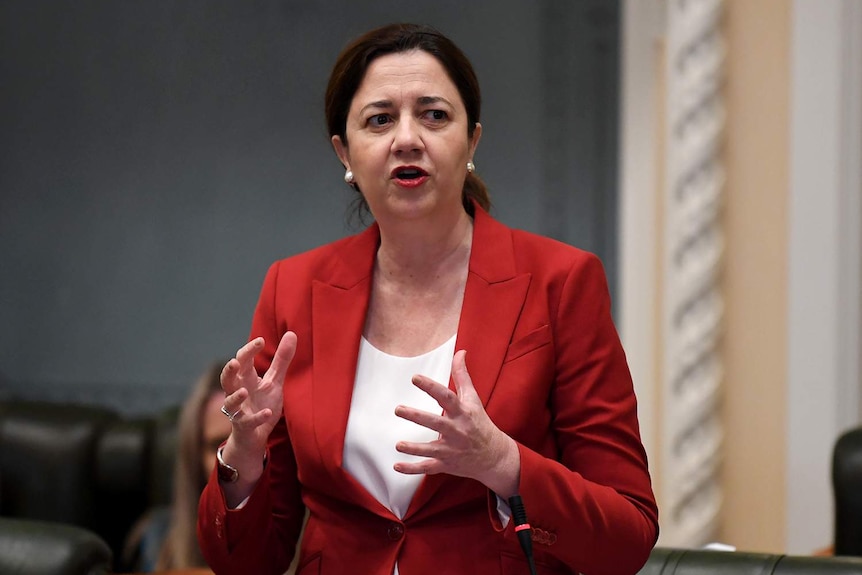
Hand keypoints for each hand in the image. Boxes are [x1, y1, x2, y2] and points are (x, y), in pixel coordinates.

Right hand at [221, 331, 296, 459]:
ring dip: (236, 396)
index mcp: (245, 378)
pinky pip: (248, 422)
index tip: (261, 341)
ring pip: (229, 402)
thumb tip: (291, 333)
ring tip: (244, 391)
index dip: (249, 350)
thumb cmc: (262, 403)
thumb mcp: (274, 381)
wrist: (255, 435)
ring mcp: (238, 410)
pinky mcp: (244, 426)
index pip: (243, 361)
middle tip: (235, 362)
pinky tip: (266, 412)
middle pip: (227, 379)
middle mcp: (237, 391)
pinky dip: (256, 417)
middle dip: (229, 371)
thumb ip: (281, 360)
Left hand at [393, 349, 519, 497]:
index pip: (446, 397)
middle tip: (398, 409)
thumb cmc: (479, 423)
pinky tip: (396, 465)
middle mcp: (457, 431)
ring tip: (398, 444)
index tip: (415, 378)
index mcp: (462, 412)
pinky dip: (412, 469)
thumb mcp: (473, 399)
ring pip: (430, 449)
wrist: (494, 456)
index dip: (431, 387)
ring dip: (414, 448)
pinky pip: (428, 467)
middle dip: (417, 417)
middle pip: (436, 423)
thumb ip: (462, 376)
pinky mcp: (446, 464)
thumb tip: (460, 352)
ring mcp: (451, 450)